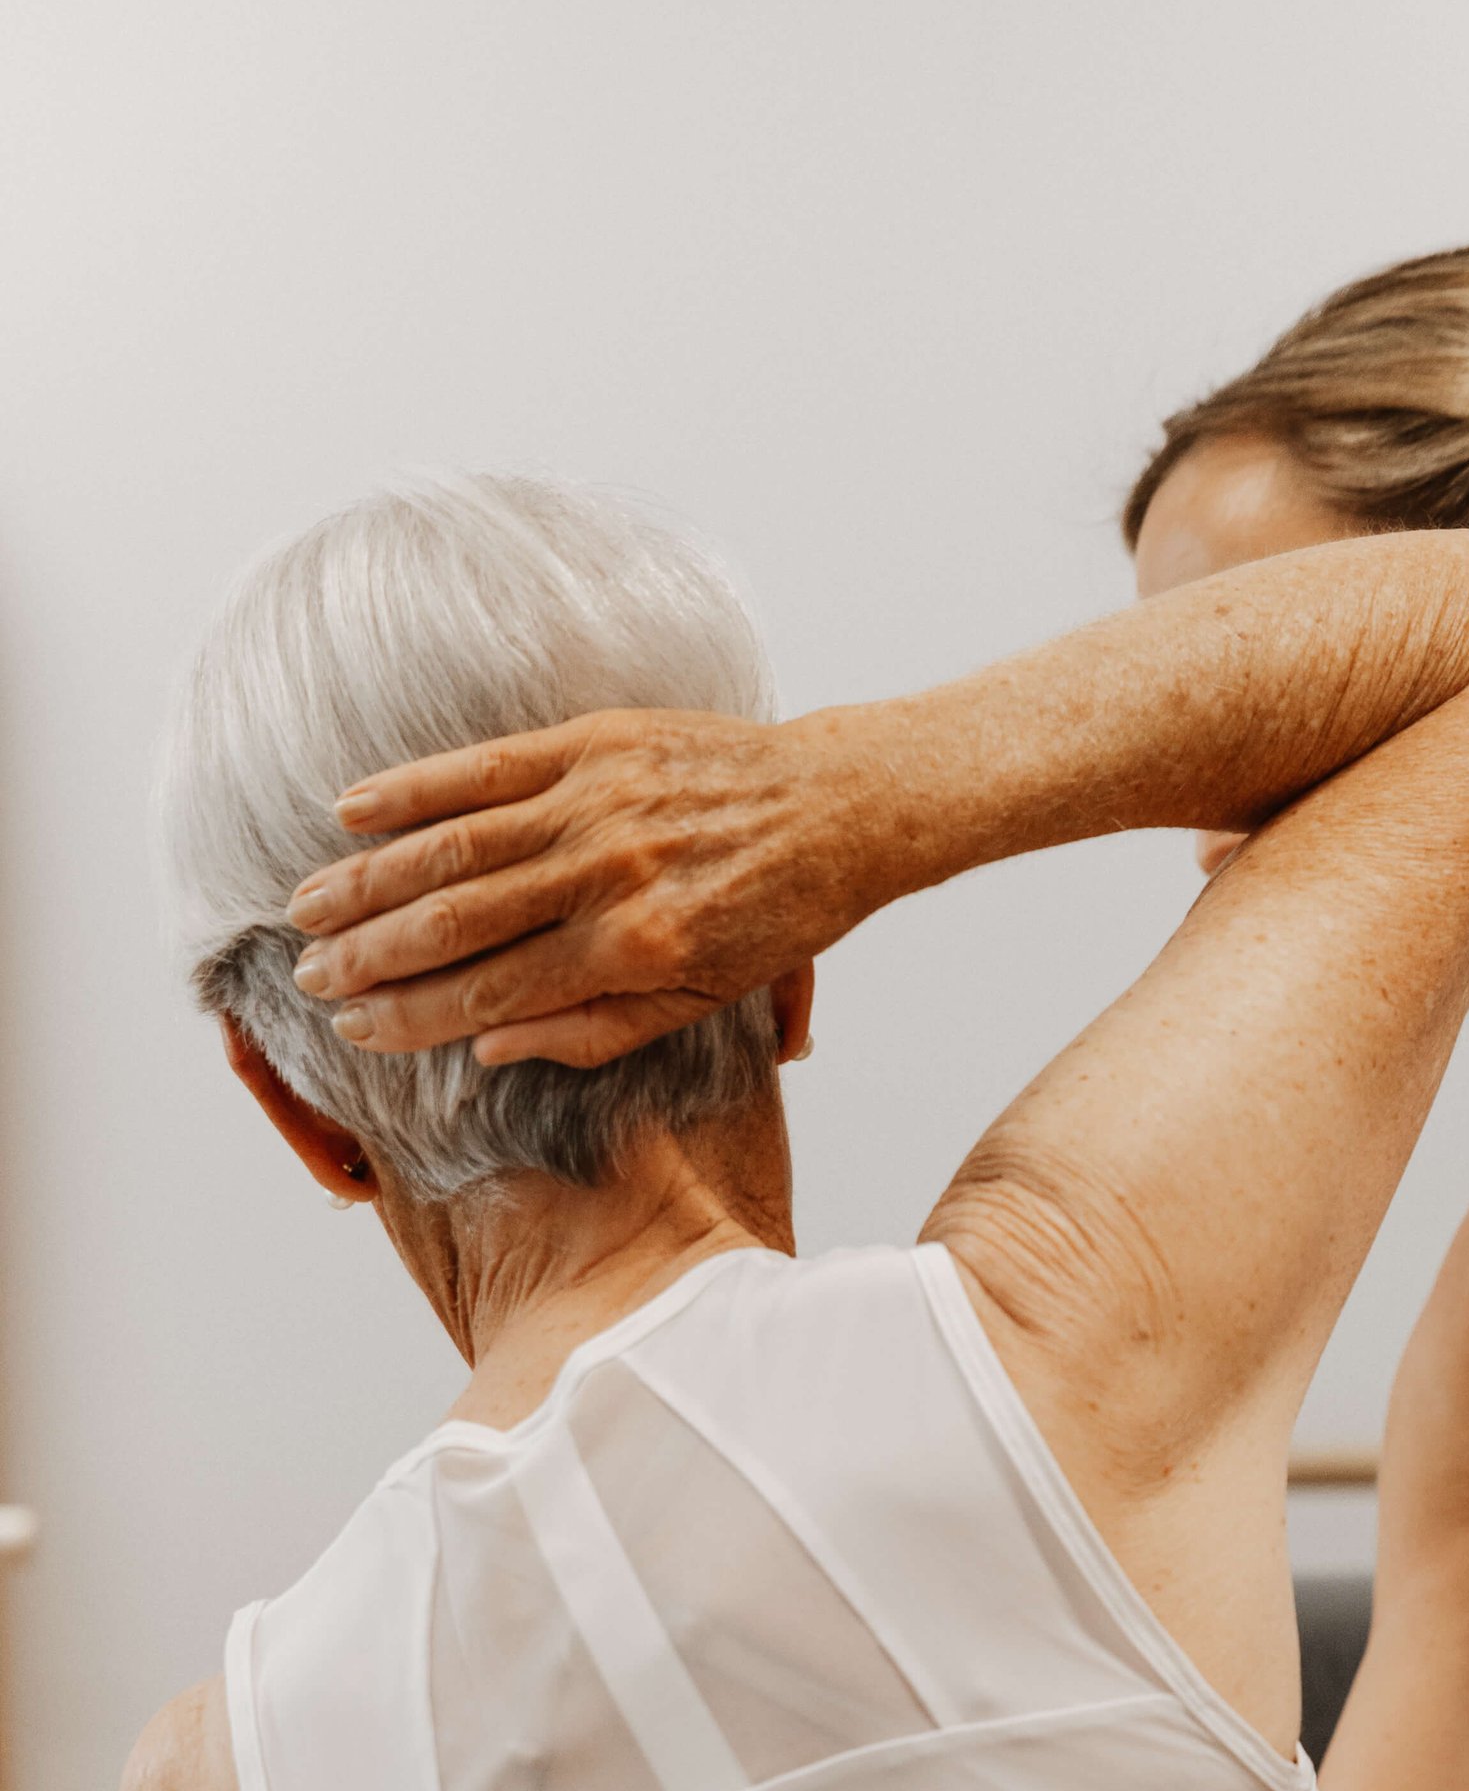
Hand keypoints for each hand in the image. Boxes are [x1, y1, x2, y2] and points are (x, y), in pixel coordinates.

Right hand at [284, 707, 872, 1068]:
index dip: (412, 1015)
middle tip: (310, 977)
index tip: (354, 1029)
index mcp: (634, 949)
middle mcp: (606, 874)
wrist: (837, 809)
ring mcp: (596, 801)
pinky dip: (412, 788)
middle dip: (371, 955)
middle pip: (457, 922)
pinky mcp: (594, 743)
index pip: (492, 992)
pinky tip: (351, 811)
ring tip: (308, 909)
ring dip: (370, 880)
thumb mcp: (700, 999)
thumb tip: (487, 1047)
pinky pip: (484, 766)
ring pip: (454, 846)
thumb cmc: (772, 915)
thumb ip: (595, 1031)